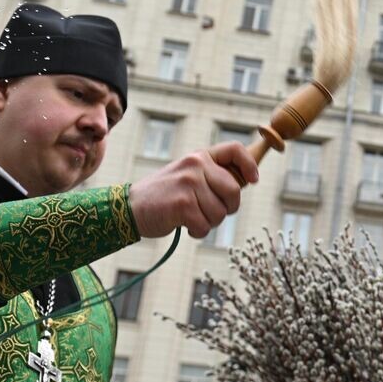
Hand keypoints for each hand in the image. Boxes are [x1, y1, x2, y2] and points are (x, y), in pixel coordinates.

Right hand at [128, 143, 259, 238]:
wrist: (129, 208)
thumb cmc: (164, 196)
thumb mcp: (188, 176)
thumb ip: (213, 176)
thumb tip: (247, 181)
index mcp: (199, 156)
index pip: (235, 149)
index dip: (249, 165)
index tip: (253, 181)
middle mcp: (195, 165)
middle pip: (234, 191)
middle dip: (227, 208)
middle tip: (209, 212)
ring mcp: (189, 184)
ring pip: (221, 213)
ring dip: (209, 223)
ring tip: (190, 217)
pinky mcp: (183, 205)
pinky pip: (205, 226)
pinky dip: (198, 232)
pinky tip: (184, 225)